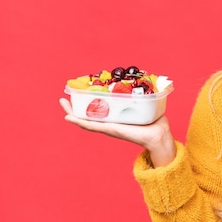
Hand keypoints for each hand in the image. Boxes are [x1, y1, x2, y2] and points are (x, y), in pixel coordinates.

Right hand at [59, 98, 175, 166]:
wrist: (158, 135)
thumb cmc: (154, 124)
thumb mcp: (146, 107)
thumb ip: (145, 98)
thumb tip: (150, 86)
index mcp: (116, 118)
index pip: (98, 110)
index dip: (87, 103)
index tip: (78, 94)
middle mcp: (110, 123)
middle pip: (88, 116)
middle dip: (74, 107)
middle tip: (64, 98)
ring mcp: (108, 127)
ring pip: (86, 120)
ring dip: (72, 113)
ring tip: (63, 104)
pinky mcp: (111, 130)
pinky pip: (93, 126)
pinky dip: (80, 121)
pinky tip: (70, 118)